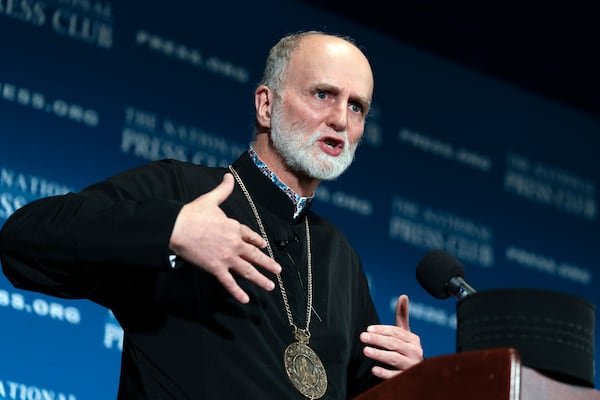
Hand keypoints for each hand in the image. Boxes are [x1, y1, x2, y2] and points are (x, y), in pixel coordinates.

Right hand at [169, 173, 281, 303]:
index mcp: (234, 227)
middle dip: (268, 264)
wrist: (178, 227)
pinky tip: (246, 300)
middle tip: (278, 271)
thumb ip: (223, 190)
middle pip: (255, 255)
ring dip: (260, 279)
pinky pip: (228, 282)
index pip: (250, 236)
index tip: (264, 246)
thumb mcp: (211, 199)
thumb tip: (229, 176)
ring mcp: (226, 257)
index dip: (257, 242)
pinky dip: (237, 292)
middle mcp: (234, 244)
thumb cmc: (193, 213)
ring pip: (247, 270)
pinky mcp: (215, 268)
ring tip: (270, 286)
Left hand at [360, 294, 423, 378]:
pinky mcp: (407, 378)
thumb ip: (402, 316)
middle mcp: (414, 352)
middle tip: (363, 337)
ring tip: (366, 351)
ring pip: (394, 359)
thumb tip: (403, 296)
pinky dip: (385, 373)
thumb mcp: (405, 334)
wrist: (419, 374)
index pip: (396, 332)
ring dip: (380, 354)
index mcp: (413, 340)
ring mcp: (411, 366)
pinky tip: (374, 369)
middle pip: (394, 343)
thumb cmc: (408, 350)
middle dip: (378, 340)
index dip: (382, 330)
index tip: (369, 329)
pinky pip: (395, 376)